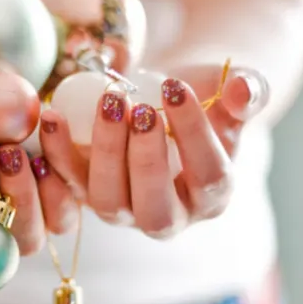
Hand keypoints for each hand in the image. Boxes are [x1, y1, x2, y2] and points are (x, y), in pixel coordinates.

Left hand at [38, 65, 268, 238]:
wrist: (170, 96)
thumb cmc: (208, 96)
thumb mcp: (234, 89)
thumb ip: (248, 90)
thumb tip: (241, 90)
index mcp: (213, 196)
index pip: (209, 177)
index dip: (194, 135)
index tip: (176, 88)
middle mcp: (170, 215)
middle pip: (155, 209)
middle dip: (146, 160)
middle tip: (140, 109)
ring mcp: (125, 209)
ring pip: (109, 203)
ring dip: (105, 154)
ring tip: (109, 102)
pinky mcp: (88, 193)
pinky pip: (69, 186)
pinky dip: (58, 155)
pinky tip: (54, 116)